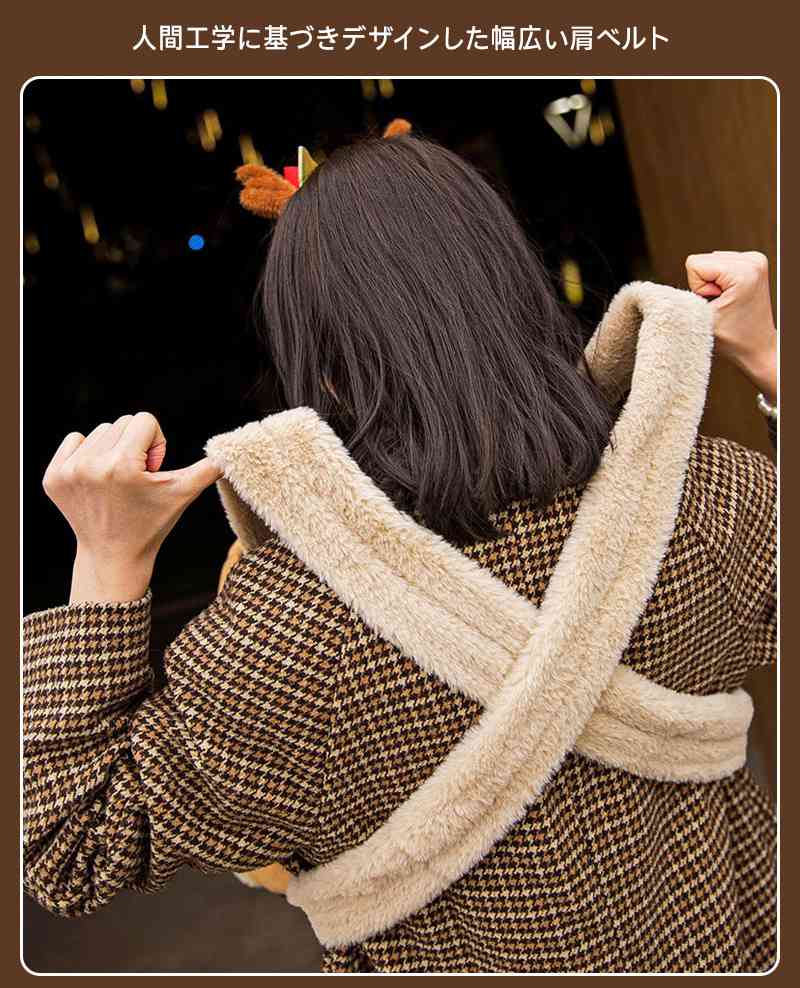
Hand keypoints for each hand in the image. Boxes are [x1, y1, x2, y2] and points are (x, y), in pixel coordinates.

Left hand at [42, 412, 221, 602]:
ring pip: (100, 431)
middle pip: (123, 422)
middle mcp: (91, 466)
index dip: (156, 445)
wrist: (113, 556)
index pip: (145, 420)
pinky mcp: (52, 477)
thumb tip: (231, 450)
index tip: (151, 472)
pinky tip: (97, 481)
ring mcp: (68, 472)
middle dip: (135, 445)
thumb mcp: (183, 494)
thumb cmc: (151, 524)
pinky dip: (88, 455)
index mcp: (122, 466)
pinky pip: (74, 441)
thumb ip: (209, 468)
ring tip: (117, 481)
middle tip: (137, 479)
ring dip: (113, 450)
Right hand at [685, 250, 776, 402]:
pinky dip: (720, 279)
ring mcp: (755, 259)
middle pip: (703, 259)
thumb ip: (679, 302)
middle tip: (721, 303)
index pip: (695, 263)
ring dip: (713, 282)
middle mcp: (753, 260)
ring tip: (727, 301)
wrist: (758, 347)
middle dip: (705, 284)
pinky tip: (731, 295)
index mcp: (743, 272)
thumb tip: (654, 293)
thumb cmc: (734, 339)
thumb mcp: (700, 320)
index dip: (697, 288)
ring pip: (710, 260)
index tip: (715, 304)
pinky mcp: (754, 262)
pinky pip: (720, 262)